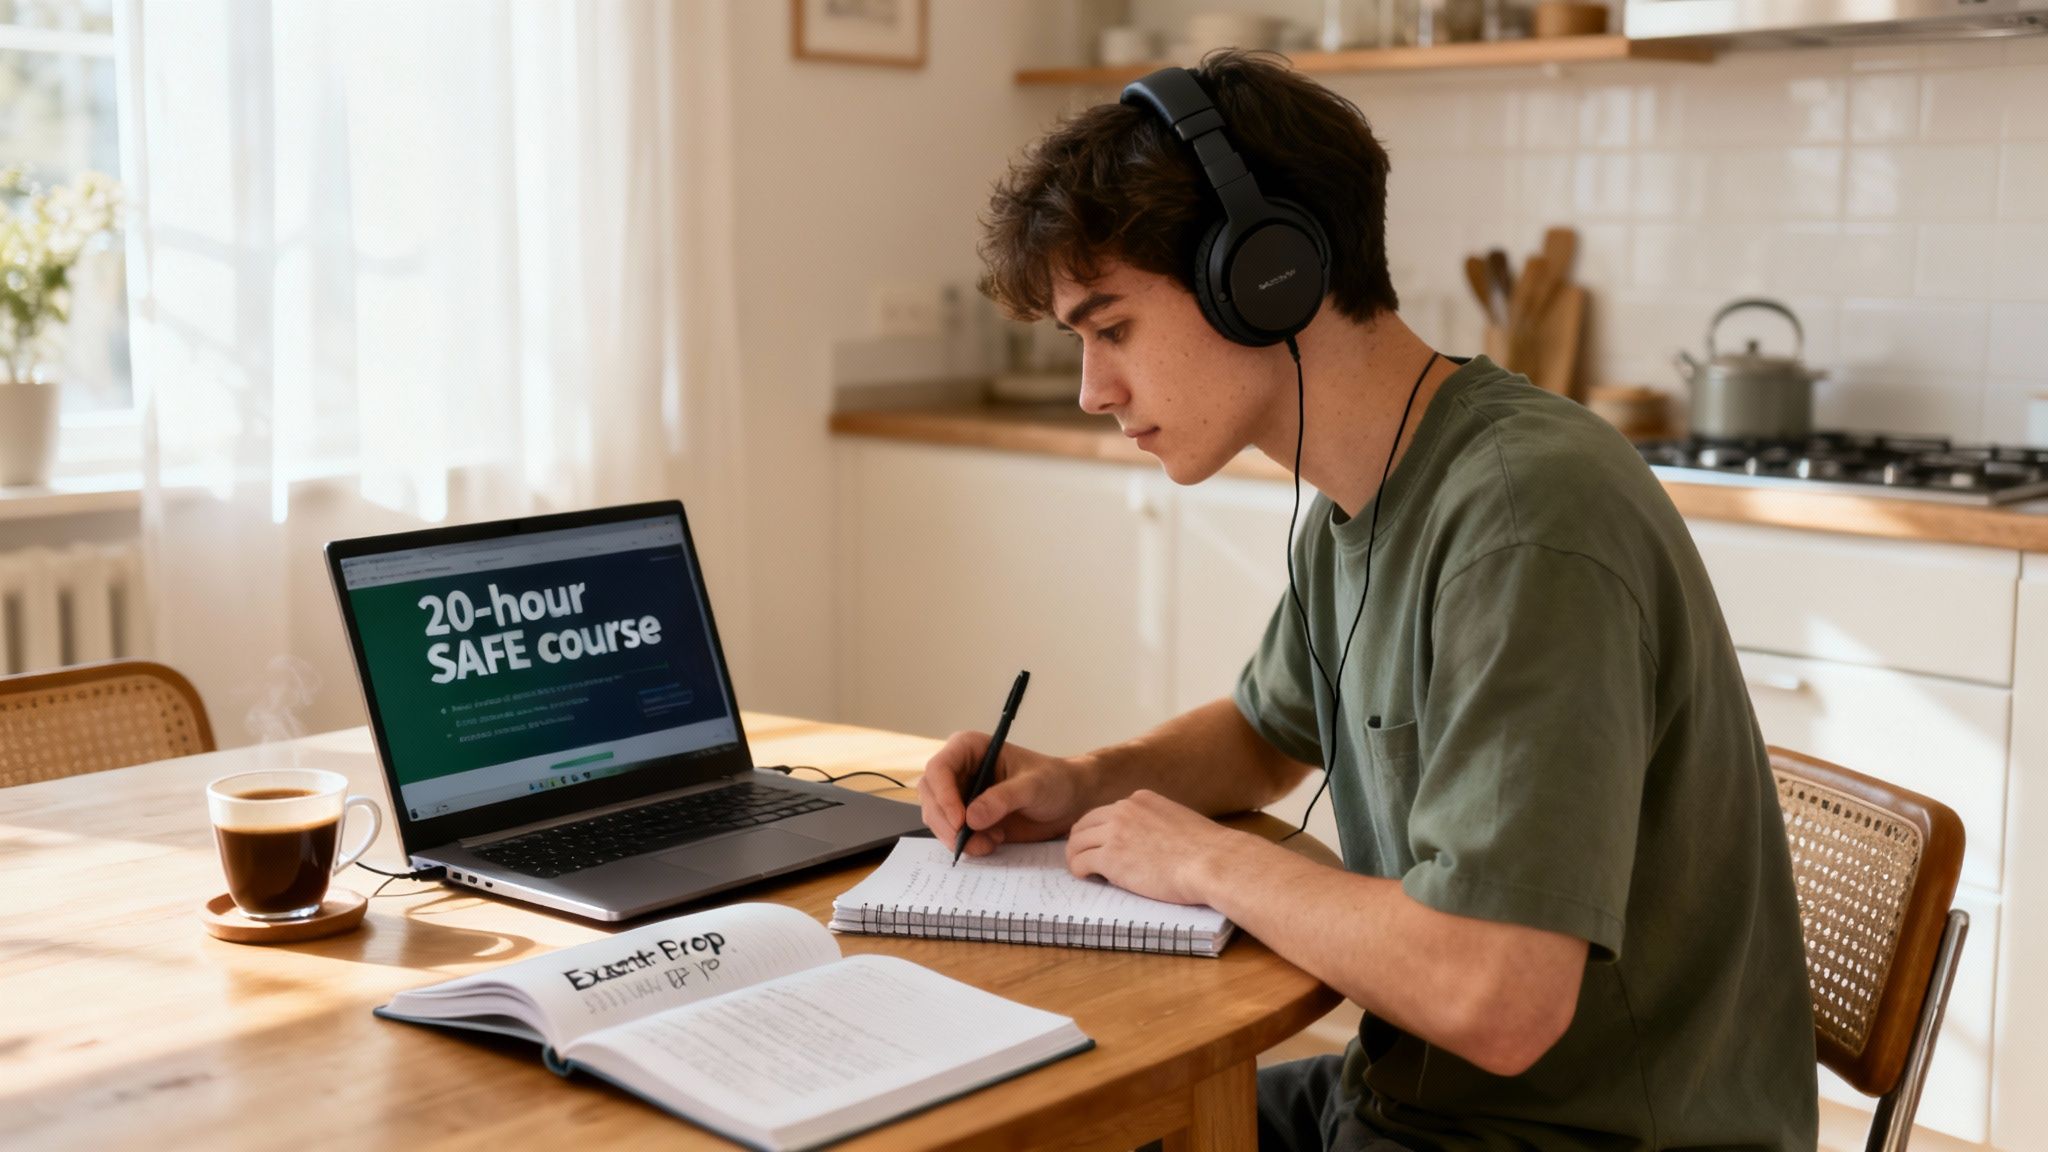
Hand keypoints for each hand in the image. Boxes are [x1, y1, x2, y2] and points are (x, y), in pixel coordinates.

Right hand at [917, 731, 1089, 857]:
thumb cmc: (1054, 782)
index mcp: (969, 748)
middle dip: (945, 822)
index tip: (961, 821)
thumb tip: (971, 818)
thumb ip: (1003, 799)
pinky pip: (950, 832)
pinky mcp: (966, 817)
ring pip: (936, 817)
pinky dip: (965, 843)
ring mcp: (959, 794)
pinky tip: (991, 843)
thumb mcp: (1033, 786)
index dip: (943, 796)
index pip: (939, 768)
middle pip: (930, 796)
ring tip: (989, 843)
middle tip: (967, 842)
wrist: (1068, 802)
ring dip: (956, 836)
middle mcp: (958, 770)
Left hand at [1065, 789, 1250, 906]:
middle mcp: (1123, 810)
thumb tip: (1151, 840)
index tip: (1100, 843)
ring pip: (1077, 842)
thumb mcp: (1178, 820)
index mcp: (1141, 799)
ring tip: (1082, 870)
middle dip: (1081, 840)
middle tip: (1082, 857)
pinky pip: (1080, 862)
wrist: (1212, 862)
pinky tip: (1086, 877)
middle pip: (1085, 823)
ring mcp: (1115, 832)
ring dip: (1076, 856)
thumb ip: (1157, 822)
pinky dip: (1079, 870)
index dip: (1099, 829)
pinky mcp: (1110, 858)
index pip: (1106, 811)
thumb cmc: (1206, 849)